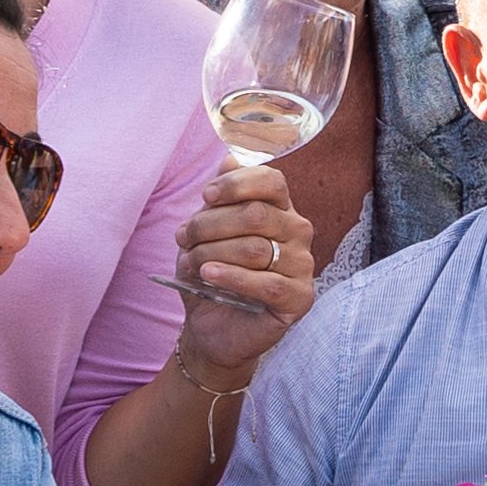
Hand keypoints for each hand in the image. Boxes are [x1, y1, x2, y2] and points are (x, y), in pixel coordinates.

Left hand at [168, 159, 321, 371]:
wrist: (211, 327)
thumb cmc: (210, 275)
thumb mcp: (206, 233)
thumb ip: (220, 199)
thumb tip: (229, 158)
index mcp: (280, 209)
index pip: (272, 181)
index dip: (237, 184)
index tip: (207, 196)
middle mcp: (297, 232)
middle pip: (256, 214)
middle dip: (210, 224)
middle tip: (183, 237)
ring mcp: (303, 266)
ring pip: (256, 248)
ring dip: (212, 253)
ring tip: (191, 263)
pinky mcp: (299, 298)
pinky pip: (266, 283)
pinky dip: (231, 277)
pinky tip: (208, 275)